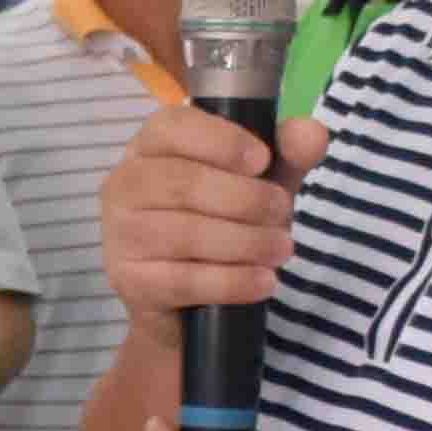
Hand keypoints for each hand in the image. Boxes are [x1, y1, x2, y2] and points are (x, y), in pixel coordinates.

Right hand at [101, 103, 328, 327]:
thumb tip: (310, 133)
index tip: (263, 161)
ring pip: (187, 234)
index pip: (172, 127)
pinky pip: (186, 280)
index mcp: (150, 147)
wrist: (189, 303)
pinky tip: (263, 281)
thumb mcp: (259, 184)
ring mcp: (121, 235)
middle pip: (184, 183)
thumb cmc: (220, 223)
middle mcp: (124, 184)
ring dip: (247, 242)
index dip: (221, 141)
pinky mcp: (130, 282)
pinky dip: (233, 281)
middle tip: (283, 214)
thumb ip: (286, 155)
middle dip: (246, 199)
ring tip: (282, 249)